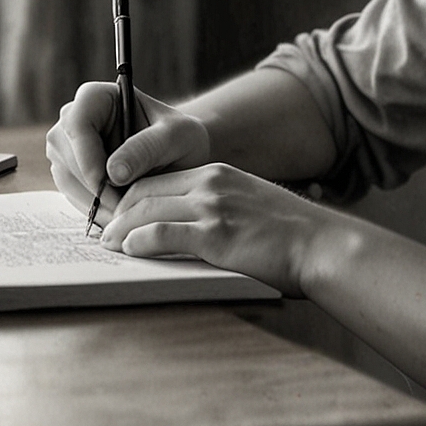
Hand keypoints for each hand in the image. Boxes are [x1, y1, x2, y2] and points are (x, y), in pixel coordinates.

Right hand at [46, 81, 213, 215]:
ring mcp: (67, 147)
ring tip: (128, 214)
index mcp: (97, 97)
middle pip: (65, 154)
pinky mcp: (69, 172)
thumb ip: (147, 148)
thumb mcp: (176, 137)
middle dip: (93, 187)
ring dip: (94, 203)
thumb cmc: (180, 138)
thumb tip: (112, 173)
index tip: (108, 184)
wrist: (179, 156)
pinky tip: (120, 215)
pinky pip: (71, 194)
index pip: (77, 123)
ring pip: (65, 177)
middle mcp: (74, 119)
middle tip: (125, 209)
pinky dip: (94, 210)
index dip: (87, 156)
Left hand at [94, 163, 339, 297]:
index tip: (116, 216)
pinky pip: (162, 234)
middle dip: (117, 213)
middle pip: (145, 192)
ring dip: (121, 230)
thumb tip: (191, 231)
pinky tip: (129, 252)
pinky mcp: (215, 235)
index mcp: (218, 174)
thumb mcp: (250, 207)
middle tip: (103, 233)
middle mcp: (211, 183)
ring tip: (109, 246)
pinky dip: (139, 242)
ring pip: (147, 211)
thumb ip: (219, 210)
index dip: (130, 198)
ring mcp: (212, 208)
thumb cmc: (291, 236)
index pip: (158, 180)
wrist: (323, 246)